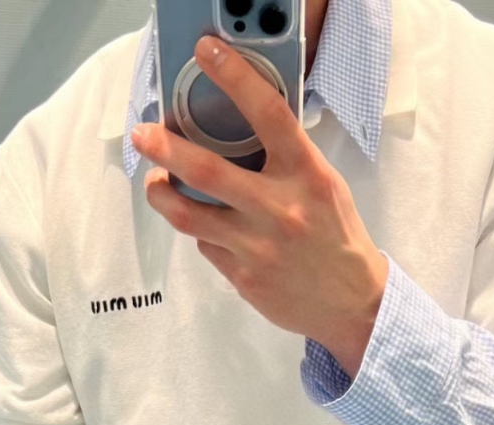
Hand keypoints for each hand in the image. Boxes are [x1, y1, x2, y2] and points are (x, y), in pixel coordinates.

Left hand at [131, 33, 388, 379]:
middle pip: (207, 171)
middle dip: (165, 148)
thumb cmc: (336, 236)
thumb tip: (236, 130)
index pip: (268, 114)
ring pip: (189, 216)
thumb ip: (285, 159)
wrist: (351, 302)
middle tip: (142, 134)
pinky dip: (202, 231)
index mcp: (306, 175)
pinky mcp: (243, 278)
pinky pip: (206, 246)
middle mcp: (280, 209)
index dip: (234, 77)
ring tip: (155, 183)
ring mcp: (258, 247)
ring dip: (162, 195)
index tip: (207, 53)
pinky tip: (209, 226)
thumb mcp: (322, 185)